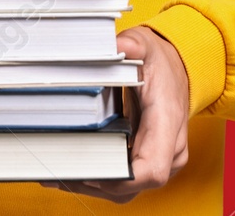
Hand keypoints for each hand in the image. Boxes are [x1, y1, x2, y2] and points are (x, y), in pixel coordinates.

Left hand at [38, 25, 190, 202]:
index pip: (151, 169)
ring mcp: (161, 158)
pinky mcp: (148, 159)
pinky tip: (72, 168)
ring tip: (57, 173)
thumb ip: (132, 44)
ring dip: (92, 184)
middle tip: (58, 171)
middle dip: (94, 182)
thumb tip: (116, 46)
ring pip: (126, 189)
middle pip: (132, 185)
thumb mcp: (145, 46)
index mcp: (168, 122)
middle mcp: (169, 148)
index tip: (87, 170)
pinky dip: (99, 178)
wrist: (178, 69)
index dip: (119, 178)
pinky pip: (125, 179)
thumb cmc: (161, 61)